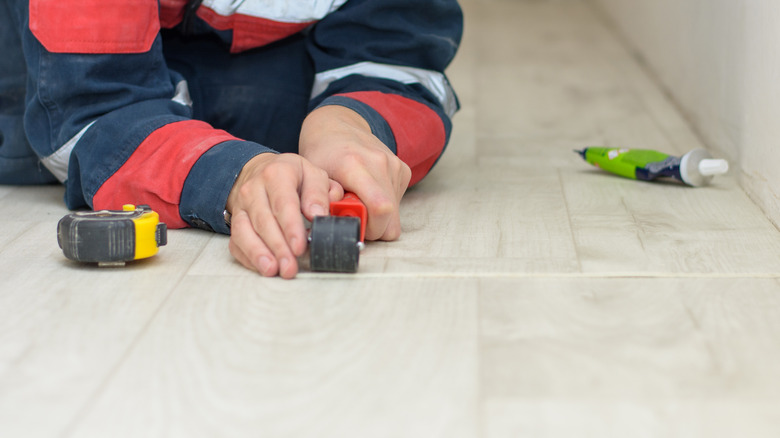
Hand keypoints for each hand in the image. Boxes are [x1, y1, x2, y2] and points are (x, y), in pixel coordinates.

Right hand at [226, 153, 342, 277]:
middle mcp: (254, 189)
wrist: (261, 170)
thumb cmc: (292, 176)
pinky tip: (263, 267)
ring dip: (259, 254)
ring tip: (273, 270)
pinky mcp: (234, 221)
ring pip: (244, 232)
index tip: (299, 246)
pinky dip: (248, 257)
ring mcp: (241, 206)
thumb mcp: (312, 175)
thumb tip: (318, 215)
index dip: (291, 227)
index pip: (283, 203)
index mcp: (277, 174)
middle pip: (264, 221)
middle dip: (278, 247)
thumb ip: (319, 194)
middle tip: (290, 267)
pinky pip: (236, 242)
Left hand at [299, 105, 410, 240]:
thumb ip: (323, 204)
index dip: (370, 228)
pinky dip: (383, 204)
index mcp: (355, 165)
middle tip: (353, 217)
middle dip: (372, 228)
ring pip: (395, 214)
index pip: (380, 208)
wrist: (337, 126)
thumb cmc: (322, 154)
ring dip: (377, 216)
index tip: (353, 225)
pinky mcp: (402, 169)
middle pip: (390, 218)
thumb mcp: (313, 181)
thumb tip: (335, 229)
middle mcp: (379, 162)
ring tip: (357, 199)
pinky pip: (397, 203)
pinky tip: (368, 191)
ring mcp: (394, 165)